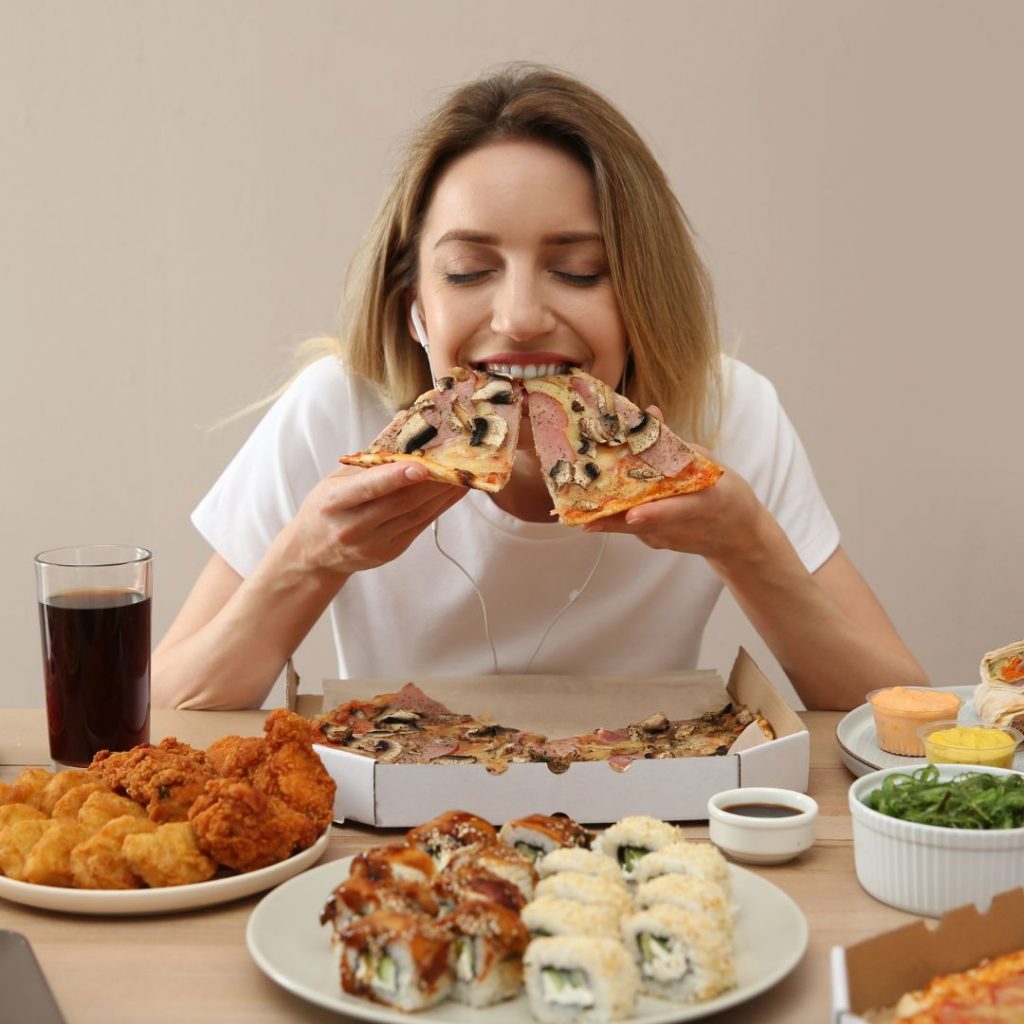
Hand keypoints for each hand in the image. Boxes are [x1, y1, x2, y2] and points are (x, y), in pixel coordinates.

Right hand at [285, 462, 464, 576]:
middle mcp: (353, 527)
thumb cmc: (327, 505)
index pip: (368, 488)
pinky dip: (439, 507)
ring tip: (463, 474)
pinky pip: (420, 526)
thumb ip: (372, 452)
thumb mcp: (339, 476)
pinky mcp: (389, 552)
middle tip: (457, 462)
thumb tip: (405, 418)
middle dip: (432, 483)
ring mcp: (372, 544)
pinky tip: (453, 492)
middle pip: (400, 503)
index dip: (395, 477)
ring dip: (443, 494)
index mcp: (334, 502)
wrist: (313, 553)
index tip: (422, 467)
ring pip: (416, 515)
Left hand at [582, 410, 770, 567]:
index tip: (632, 516)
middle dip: (611, 517)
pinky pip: (631, 528)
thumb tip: (650, 413)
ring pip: (630, 528)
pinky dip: (615, 515)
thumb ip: (675, 444)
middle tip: (579, 510)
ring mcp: (667, 539)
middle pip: (642, 524)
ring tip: (575, 505)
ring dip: (605, 516)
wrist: (738, 537)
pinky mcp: (656, 543)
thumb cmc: (726, 494)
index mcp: (704, 505)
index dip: (653, 514)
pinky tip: (595, 504)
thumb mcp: (709, 464)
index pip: (676, 511)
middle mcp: (682, 527)